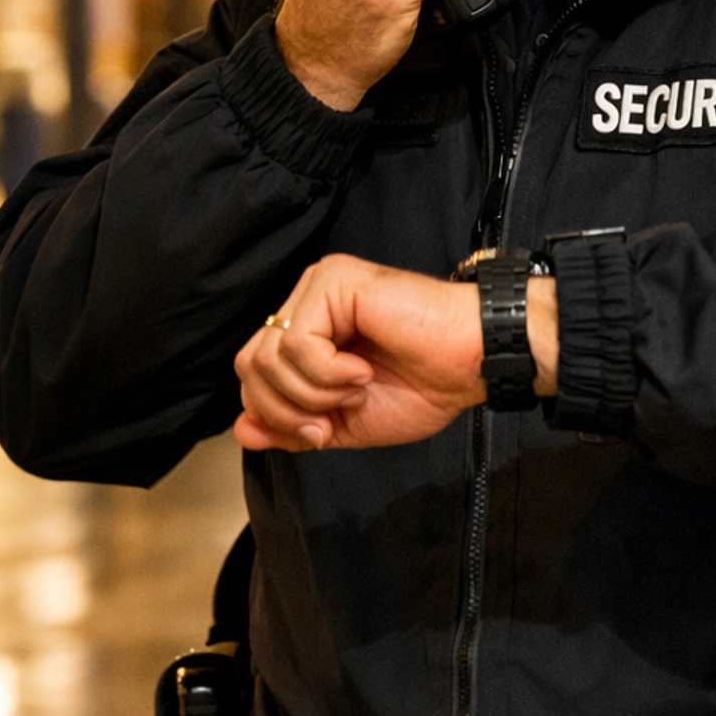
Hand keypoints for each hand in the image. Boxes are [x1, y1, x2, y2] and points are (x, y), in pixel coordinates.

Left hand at [234, 256, 558, 451]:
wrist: (472, 364)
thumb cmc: (425, 385)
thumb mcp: (345, 421)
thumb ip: (292, 425)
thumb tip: (242, 428)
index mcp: (310, 329)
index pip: (254, 374)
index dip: (277, 416)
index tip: (322, 433)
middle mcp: (308, 301)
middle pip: (249, 365)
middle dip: (287, 410)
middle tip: (332, 418)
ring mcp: (319, 286)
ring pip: (266, 356)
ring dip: (312, 392)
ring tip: (357, 387)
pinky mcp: (334, 282)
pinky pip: (296, 343)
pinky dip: (327, 374)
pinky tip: (362, 371)